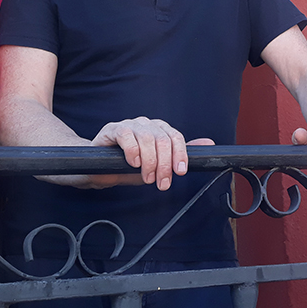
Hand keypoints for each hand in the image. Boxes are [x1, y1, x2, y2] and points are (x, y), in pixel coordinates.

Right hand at [90, 118, 205, 190]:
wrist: (97, 170)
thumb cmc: (128, 168)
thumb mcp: (157, 166)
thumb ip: (179, 154)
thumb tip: (208, 143)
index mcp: (159, 130)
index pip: (176, 137)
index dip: (180, 155)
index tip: (180, 173)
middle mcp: (146, 124)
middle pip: (163, 139)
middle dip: (164, 164)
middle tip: (161, 183)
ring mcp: (129, 125)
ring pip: (147, 138)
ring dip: (150, 162)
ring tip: (147, 178)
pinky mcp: (112, 129)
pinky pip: (126, 135)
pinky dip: (133, 151)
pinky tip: (133, 163)